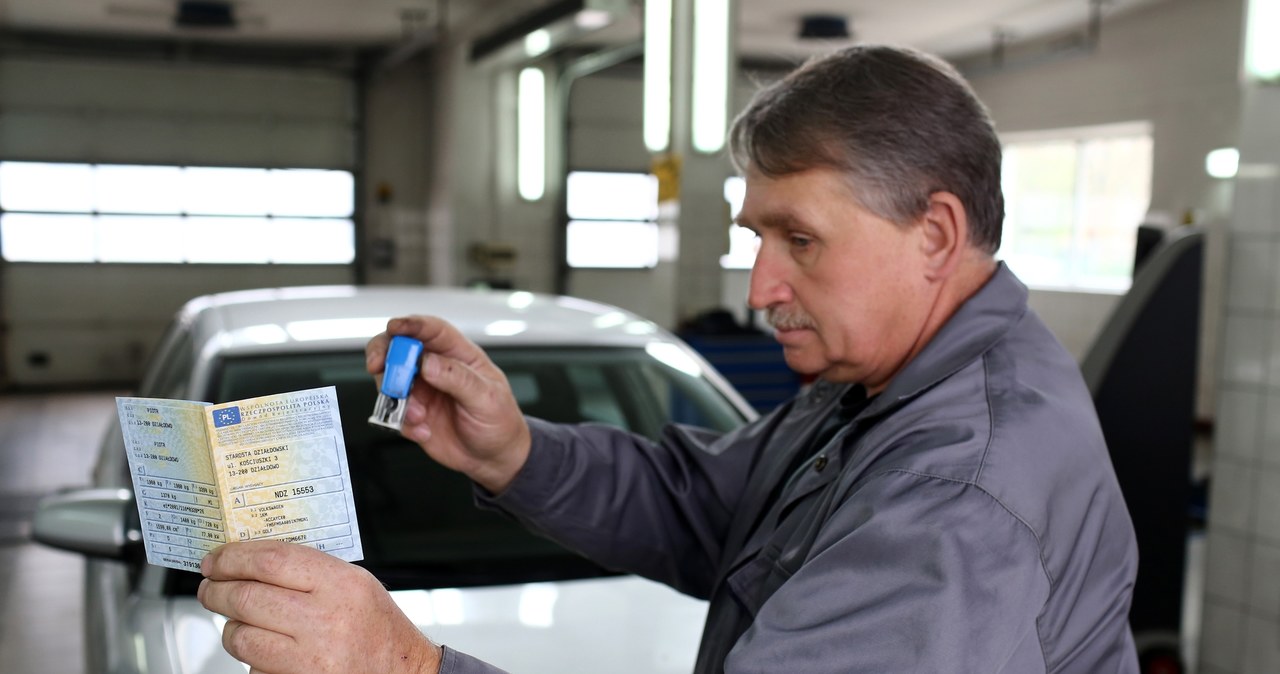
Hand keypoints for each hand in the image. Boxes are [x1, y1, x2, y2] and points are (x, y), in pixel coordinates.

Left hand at [198, 541, 439, 673]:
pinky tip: (266, 650)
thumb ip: (311, 569)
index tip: (216, 559)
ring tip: (237, 622)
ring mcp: (310, 659)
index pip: (271, 560)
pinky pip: (253, 668)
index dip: (233, 557)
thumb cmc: (378, 628)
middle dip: (217, 591)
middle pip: (246, 597)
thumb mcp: (357, 584)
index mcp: (341, 584)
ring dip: (230, 628)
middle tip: (210, 588)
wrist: (401, 673)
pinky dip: (251, 658)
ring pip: (241, 637)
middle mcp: (325, 620)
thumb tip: (253, 559)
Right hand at [367, 315, 530, 493]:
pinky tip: (423, 432)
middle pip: (399, 347)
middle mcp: (436, 368)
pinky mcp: (412, 412)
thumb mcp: (487, 398)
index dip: (412, 324)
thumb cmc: (499, 422)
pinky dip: (401, 422)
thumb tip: (427, 362)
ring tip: (418, 417)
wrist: (492, 458)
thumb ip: (457, 378)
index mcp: (459, 355)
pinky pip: (392, 412)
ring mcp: (422, 390)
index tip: (394, 327)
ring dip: (396, 398)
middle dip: (384, 353)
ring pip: (390, 380)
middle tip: (378, 367)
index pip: (433, 330)